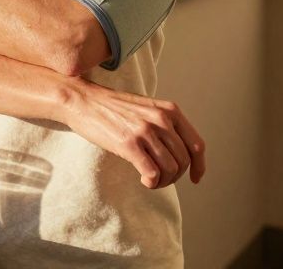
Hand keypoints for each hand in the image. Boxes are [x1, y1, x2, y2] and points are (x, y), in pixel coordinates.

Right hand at [60, 79, 205, 188]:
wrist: (83, 100)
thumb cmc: (112, 107)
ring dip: (163, 181)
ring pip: (170, 169)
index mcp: (169, 110)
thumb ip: (165, 124)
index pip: (196, 145)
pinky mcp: (128, 144)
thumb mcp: (146, 108)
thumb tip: (180, 153)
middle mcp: (161, 119)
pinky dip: (152, 182)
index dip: (199, 166)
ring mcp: (145, 131)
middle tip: (161, 179)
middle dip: (175, 176)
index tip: (195, 178)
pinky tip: (144, 180)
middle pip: (184, 161)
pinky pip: (152, 173)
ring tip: (151, 179)